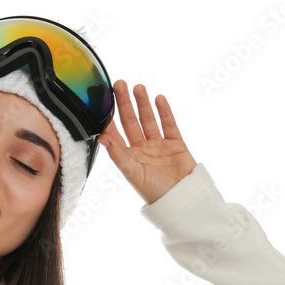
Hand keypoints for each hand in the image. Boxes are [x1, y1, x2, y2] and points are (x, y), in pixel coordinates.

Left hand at [98, 81, 197, 205]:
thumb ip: (118, 155)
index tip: (102, 101)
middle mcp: (141, 150)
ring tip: (138, 87)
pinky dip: (164, 112)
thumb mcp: (132, 173)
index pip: (115, 133)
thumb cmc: (154, 192)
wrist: (183, 200)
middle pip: (130, 122)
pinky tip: (158, 98)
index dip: (109, 118)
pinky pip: (169, 125)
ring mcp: (158, 146)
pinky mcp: (176, 144)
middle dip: (125, 103)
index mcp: (128, 157)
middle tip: (119, 85)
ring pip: (148, 120)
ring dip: (143, 104)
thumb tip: (102, 138)